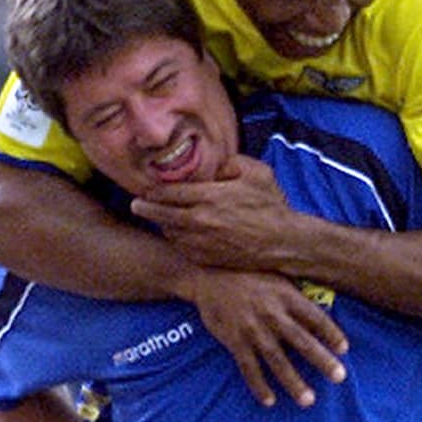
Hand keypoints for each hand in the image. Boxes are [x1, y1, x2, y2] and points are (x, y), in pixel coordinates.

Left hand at [131, 156, 293, 269]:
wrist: (284, 243)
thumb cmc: (271, 206)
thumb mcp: (256, 173)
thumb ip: (229, 163)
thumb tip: (212, 163)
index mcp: (210, 197)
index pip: (169, 192)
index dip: (154, 189)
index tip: (147, 187)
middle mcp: (201, 221)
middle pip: (160, 214)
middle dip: (145, 208)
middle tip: (137, 204)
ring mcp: (202, 242)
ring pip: (169, 232)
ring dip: (163, 224)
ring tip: (160, 218)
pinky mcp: (207, 258)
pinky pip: (182, 248)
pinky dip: (177, 240)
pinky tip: (180, 234)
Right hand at [187, 268, 348, 407]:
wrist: (207, 273)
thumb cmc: (247, 273)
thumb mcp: (276, 274)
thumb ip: (296, 293)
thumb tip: (324, 303)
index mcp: (286, 295)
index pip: (315, 317)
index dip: (331, 333)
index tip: (344, 349)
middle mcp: (272, 313)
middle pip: (302, 341)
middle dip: (322, 360)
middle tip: (339, 377)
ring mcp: (252, 329)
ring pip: (277, 360)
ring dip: (293, 381)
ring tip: (308, 400)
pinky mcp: (234, 340)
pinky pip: (248, 367)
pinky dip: (259, 385)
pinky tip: (269, 401)